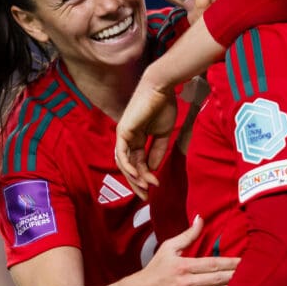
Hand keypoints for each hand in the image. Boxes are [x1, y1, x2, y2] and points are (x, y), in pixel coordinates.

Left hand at [115, 67, 178, 198]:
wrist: (161, 89)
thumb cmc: (164, 106)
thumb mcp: (163, 134)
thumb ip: (157, 151)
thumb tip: (153, 169)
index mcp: (137, 139)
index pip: (138, 163)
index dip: (146, 176)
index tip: (156, 186)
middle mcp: (128, 139)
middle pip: (129, 166)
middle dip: (137, 182)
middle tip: (145, 196)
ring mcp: (123, 135)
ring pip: (124, 163)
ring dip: (133, 177)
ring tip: (144, 188)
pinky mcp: (122, 131)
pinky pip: (122, 153)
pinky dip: (128, 166)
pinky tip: (137, 176)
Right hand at [130, 215, 238, 285]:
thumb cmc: (156, 268)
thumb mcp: (168, 247)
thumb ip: (187, 235)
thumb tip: (201, 218)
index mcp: (182, 266)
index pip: (212, 264)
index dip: (230, 263)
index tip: (244, 261)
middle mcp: (185, 283)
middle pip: (217, 280)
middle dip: (235, 277)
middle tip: (253, 274)